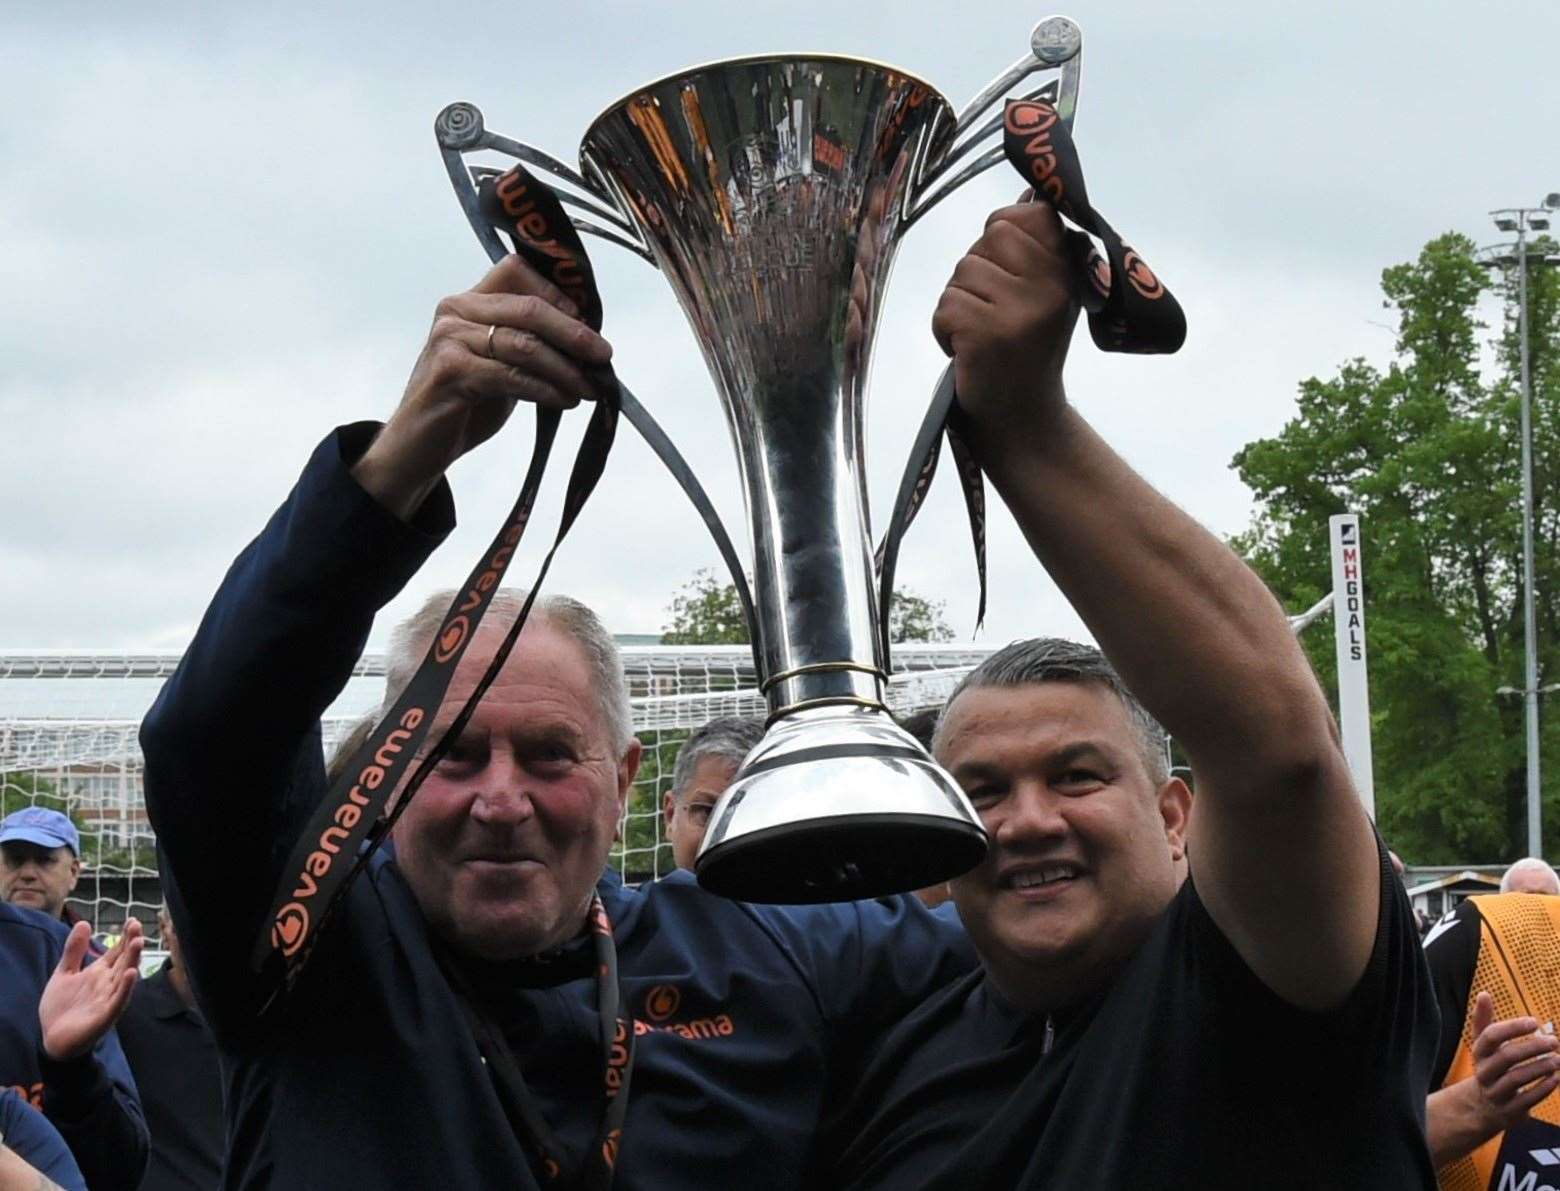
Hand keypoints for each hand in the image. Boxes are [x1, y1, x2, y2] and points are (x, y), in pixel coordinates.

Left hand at [38, 919, 142, 1061]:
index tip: (132, 920)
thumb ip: (74, 950)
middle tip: (137, 926)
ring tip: (138, 943)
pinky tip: (131, 974)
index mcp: (99, 972)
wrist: (51, 1039)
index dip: (124, 937)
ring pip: (124, 977)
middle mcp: (108, 983)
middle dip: (131, 943)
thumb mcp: (64, 973)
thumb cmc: (61, 1007)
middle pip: (123, 960)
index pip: (116, 951)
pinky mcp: (105, 1015)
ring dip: (132, 960)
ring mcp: (108, 998)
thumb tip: (84, 922)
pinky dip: (126, 988)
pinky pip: (118, 1000)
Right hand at [352, 254, 613, 520]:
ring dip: (566, 369)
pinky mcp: (450, 371)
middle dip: (574, 333)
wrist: (418, 447)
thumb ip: (529, 344)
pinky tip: (565, 401)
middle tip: (604, 356)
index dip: (558, 294)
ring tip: (590, 388)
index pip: (518, 271)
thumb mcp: (500, 365)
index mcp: (469, 301)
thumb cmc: (463, 404)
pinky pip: (512, 375)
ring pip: (525, 344)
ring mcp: (450, 339)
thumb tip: (586, 340)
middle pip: (530, 308)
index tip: (588, 323)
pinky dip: (546, 389)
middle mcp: (456, 310)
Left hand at [931, 200, 1079, 443]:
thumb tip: (1026, 193)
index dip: (1002, 238)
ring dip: (960, 306)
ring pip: (962, 274)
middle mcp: (1051, 286)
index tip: (1009, 277)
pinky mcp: (987, 334)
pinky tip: (969, 353)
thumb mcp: (1046, 295)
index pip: (1022, 216)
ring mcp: (1020, 311)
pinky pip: (945, 306)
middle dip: (977, 275)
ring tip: (984, 336)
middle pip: (987, 239)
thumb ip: (1036, 248)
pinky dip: (945, 330)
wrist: (1024, 419)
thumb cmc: (1025, 352)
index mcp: (1068, 270)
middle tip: (995, 314)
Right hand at [1468, 992, 1559, 1131]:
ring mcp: (1495, 1092)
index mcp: (1479, 1053)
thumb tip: (1483, 993)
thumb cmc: (1490, 1067)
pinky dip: (1543, 1088)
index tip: (1534, 1022)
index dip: (1512, 1028)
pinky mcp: (1509, 1110)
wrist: (1482, 1107)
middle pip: (1506, 1057)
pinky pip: (1527, 1099)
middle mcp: (1484, 1072)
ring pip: (1517, 1078)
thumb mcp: (1483, 1046)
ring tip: (1558, 1059)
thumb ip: (1484, 1020)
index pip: (1491, 1036)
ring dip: (1540, 1067)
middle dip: (1532, 1048)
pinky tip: (1556, 1077)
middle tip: (1554, 1041)